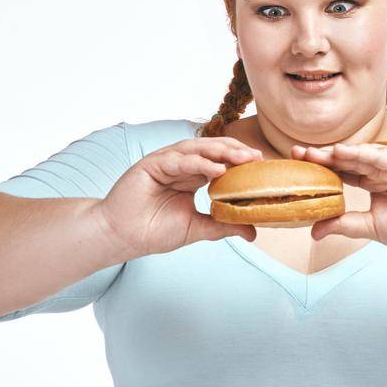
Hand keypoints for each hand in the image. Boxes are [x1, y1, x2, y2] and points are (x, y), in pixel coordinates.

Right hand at [91, 137, 262, 257]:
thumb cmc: (154, 231)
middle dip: (237, 152)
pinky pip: (179, 160)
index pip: (222, 161)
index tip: (263, 167)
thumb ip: (223, 225)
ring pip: (198, 149)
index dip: (241, 162)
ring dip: (222, 152)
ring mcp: (166, 162)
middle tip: (258, 159)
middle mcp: (181, 165)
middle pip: (213, 150)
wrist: (123, 237)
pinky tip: (217, 169)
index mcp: (193, 175)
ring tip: (243, 159)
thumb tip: (253, 232)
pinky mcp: (152, 164)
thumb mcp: (197, 227)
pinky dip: (199, 162)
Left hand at [292, 141, 386, 252]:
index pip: (340, 172)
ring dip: (335, 153)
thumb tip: (313, 231)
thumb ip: (344, 224)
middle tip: (295, 153)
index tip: (295, 167)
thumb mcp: (370, 227)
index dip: (318, 169)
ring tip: (311, 154)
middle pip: (345, 160)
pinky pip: (379, 156)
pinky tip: (341, 152)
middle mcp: (379, 170)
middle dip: (320, 157)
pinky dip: (360, 153)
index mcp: (371, 182)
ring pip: (359, 155)